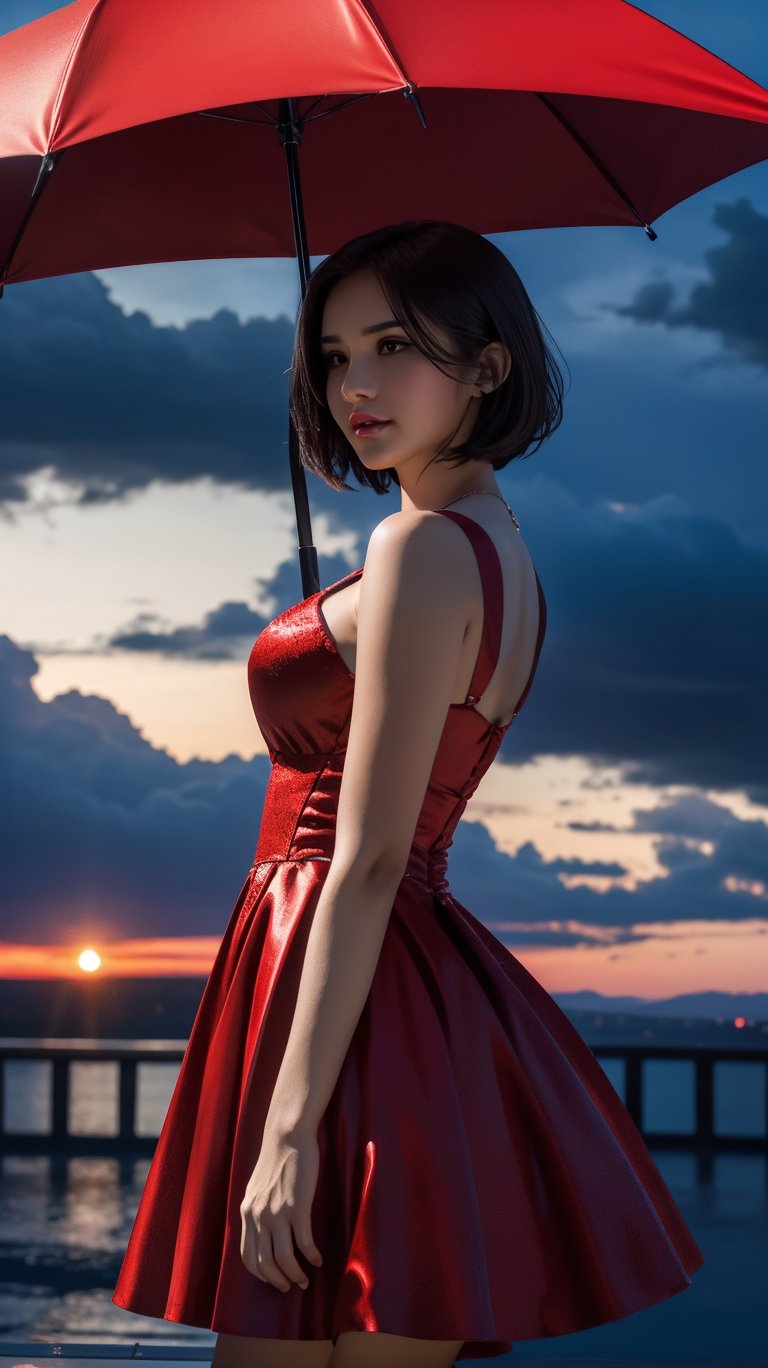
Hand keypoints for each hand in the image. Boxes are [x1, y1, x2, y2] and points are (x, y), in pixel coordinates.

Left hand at [239, 1127, 323, 1291]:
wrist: (288, 1136)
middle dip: (279, 1280)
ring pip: (284, 1258)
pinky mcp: (297, 1207)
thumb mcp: (256, 1187)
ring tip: (305, 1279)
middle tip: (291, 1286)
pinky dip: (311, 1256)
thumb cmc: (277, 1159)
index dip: (261, 1274)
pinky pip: (304, 1242)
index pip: (248, 1256)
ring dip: (296, 1274)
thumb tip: (262, 1231)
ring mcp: (277, 1212)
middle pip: (265, 1263)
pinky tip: (318, 1259)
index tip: (274, 1280)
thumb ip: (256, 1209)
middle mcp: (258, 1216)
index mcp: (246, 1212)